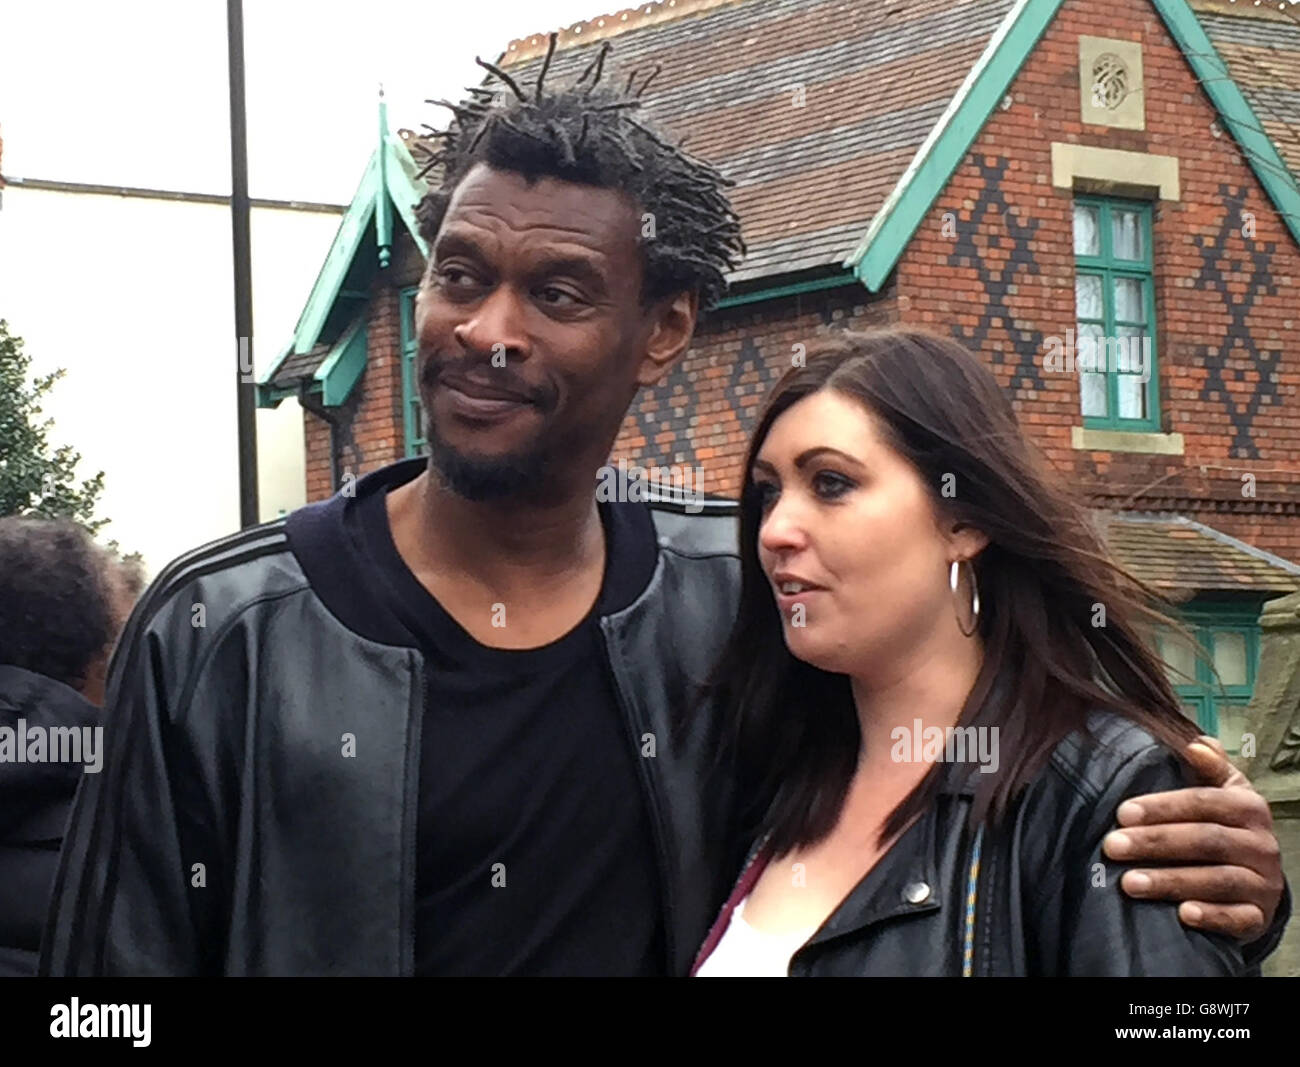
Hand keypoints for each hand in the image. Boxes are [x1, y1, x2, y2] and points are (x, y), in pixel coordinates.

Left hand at [1102, 736, 1283, 941]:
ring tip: (1129, 883)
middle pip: (1205, 840)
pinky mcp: (1260, 917)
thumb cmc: (1224, 826)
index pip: (1203, 802)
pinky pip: (1239, 918)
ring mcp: (1264, 883)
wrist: (1257, 879)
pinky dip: (1211, 916)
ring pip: (1217, 880)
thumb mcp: (1223, 791)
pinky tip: (1182, 915)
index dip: (1162, 807)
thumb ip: (1209, 766)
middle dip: (1155, 843)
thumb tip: (1195, 743)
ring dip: (1171, 881)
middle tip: (1111, 846)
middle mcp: (1262, 844)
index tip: (1121, 813)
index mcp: (1248, 807)